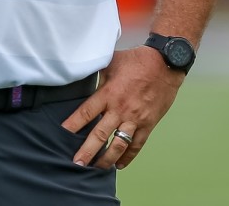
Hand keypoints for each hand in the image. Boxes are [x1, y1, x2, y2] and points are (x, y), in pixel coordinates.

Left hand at [61, 45, 184, 169]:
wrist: (166, 64)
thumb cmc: (136, 60)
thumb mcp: (111, 62)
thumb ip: (97, 73)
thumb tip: (80, 73)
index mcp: (109, 93)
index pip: (86, 112)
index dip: (73, 124)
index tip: (62, 134)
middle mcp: (120, 109)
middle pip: (100, 135)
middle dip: (87, 151)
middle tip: (77, 163)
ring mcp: (135, 119)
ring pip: (118, 144)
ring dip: (106, 158)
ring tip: (96, 168)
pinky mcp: (148, 124)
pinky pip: (137, 145)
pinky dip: (128, 157)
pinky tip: (119, 165)